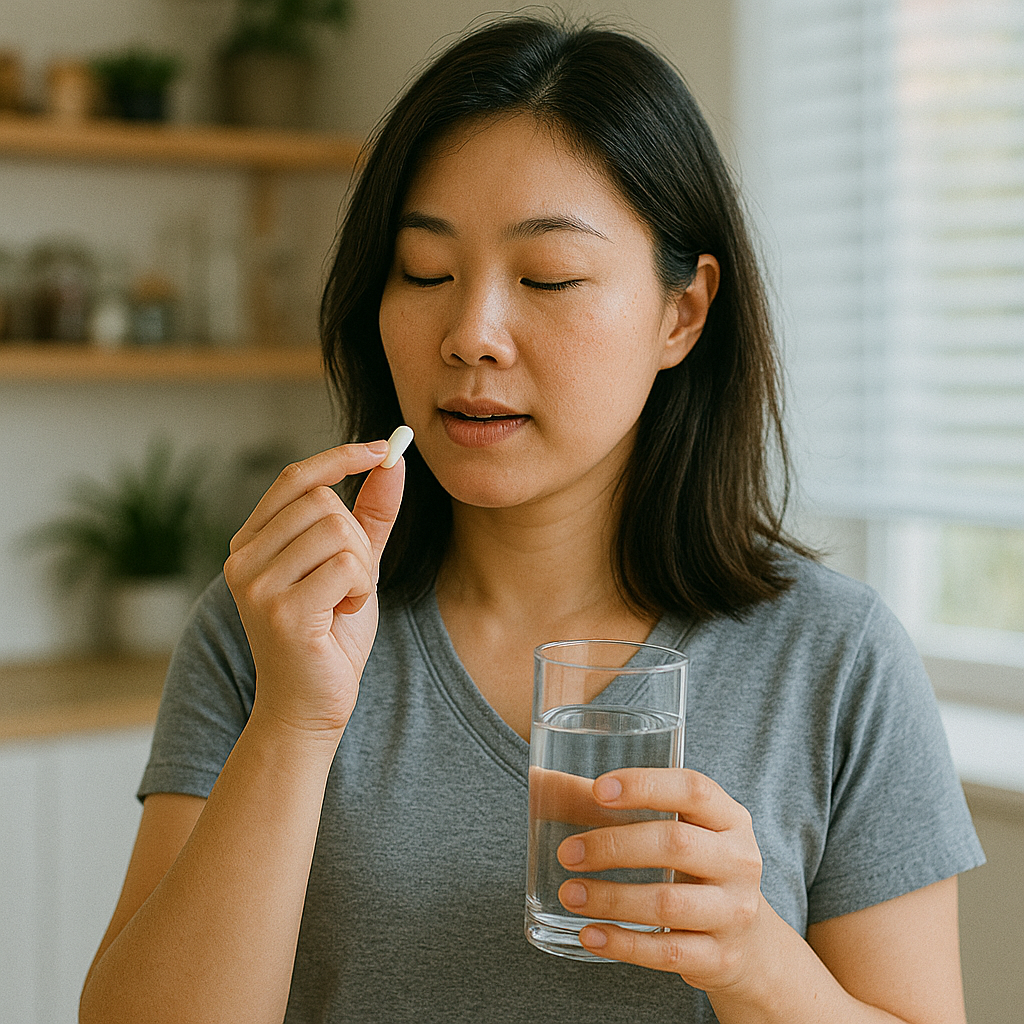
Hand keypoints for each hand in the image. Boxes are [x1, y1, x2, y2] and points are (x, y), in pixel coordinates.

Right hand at [224, 441, 404, 736]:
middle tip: (350, 582)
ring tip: (342, 602)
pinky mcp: (281, 610)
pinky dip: (360, 590)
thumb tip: (391, 462)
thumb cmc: (329, 635)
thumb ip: (370, 516)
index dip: (341, 456)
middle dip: (357, 539)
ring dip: (360, 569)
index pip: (296, 477)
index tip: (384, 448)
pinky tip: (342, 615)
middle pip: (324, 503)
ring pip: (338, 532)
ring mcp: (256, 584)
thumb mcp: (353, 566)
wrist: (309, 706)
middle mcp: (243, 558)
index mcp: (252, 541)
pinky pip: (346, 566)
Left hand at [555, 768, 766, 992]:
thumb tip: (540, 780)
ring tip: (569, 893)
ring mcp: (733, 912)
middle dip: (614, 846)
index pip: (693, 789)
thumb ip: (614, 806)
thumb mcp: (676, 829)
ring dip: (611, 898)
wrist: (750, 944)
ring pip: (667, 903)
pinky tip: (589, 934)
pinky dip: (623, 944)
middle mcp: (739, 860)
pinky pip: (666, 952)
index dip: (645, 785)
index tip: (598, 789)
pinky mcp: (720, 957)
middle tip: (567, 853)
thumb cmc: (696, 868)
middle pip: (675, 844)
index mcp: (729, 817)